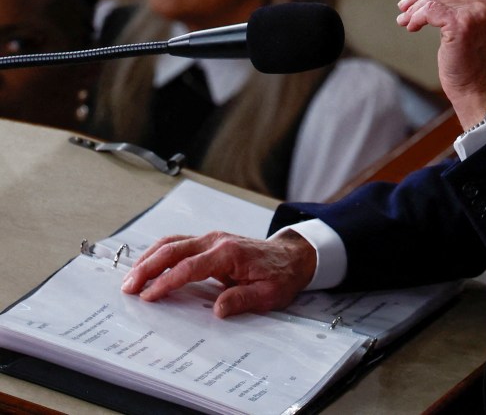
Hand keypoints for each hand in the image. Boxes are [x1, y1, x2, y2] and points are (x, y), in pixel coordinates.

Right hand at [120, 230, 316, 317]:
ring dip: (148, 259)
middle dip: (147, 268)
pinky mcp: (210, 242)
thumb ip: (242, 300)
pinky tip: (147, 266)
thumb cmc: (281, 275)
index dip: (166, 282)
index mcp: (229, 253)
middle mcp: (217, 241)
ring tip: (130, 279)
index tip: (148, 297)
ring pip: (172, 243)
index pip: (189, 267)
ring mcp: (212, 239)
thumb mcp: (268, 294)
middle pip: (173, 250)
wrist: (293, 257)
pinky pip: (179, 244)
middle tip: (127, 287)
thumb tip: (218, 310)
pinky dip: (159, 253)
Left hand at [397, 0, 485, 127]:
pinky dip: (415, 17)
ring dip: (414, 8)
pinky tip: (410, 27)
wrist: (479, 90)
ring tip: (406, 21)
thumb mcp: (460, 21)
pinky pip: (429, 9)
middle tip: (403, 9)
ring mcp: (484, 9)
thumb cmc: (472, 57)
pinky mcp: (466, 23)